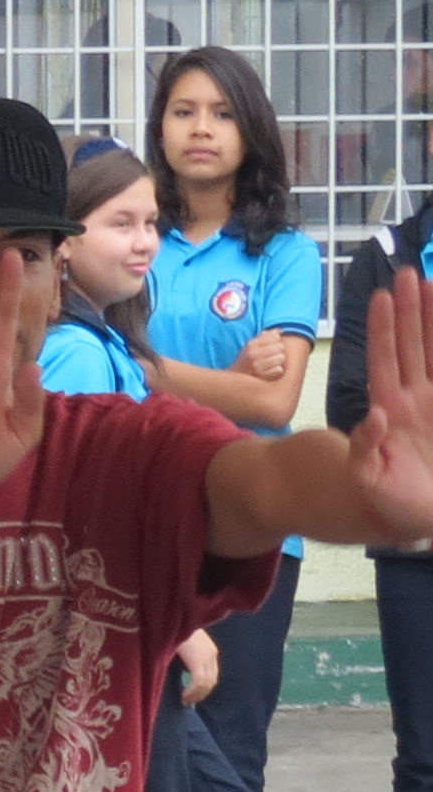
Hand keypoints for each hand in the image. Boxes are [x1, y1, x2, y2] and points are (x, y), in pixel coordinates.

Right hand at [179, 629, 219, 704]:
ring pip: (206, 684)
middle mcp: (212, 654)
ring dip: (196, 695)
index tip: (192, 695)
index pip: (212, 675)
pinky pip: (198, 682)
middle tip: (188, 702)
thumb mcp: (182, 642)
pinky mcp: (198, 661)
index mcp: (210, 650)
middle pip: (212, 681)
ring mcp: (206, 658)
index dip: (203, 688)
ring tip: (185, 701)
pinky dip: (192, 692)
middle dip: (201, 694)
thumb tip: (183, 670)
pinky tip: (183, 697)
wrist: (171, 617)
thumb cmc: (172, 627)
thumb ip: (187, 655)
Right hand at [236, 329, 289, 379]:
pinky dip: (277, 370)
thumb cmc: (246, 360)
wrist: (234, 380)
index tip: (272, 345)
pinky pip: (279, 369)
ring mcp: (258, 365)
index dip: (276, 340)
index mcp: (251, 345)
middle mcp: (253, 354)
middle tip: (273, 355)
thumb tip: (280, 330)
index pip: (275, 336)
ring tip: (272, 363)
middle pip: (280, 346)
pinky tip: (271, 370)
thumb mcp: (251, 346)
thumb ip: (264, 337)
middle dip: (279, 350)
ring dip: (279, 360)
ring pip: (281, 357)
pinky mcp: (262, 376)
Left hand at [346, 268, 432, 542]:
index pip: (385, 361)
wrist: (423, 518)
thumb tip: (371, 417)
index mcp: (389, 411)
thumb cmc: (393, 504)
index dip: (384, 330)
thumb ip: (366, 452)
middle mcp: (413, 400)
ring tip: (431, 282)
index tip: (382, 297)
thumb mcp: (370, 482)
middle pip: (412, 345)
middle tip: (407, 272)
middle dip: (410, 310)